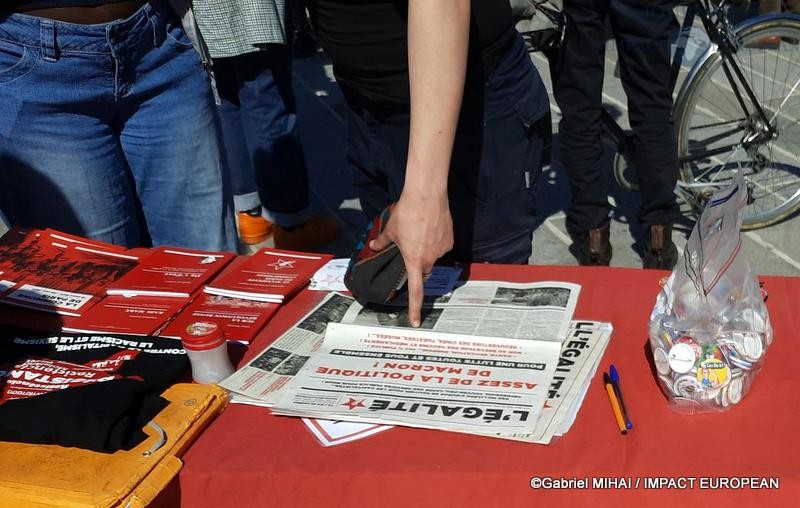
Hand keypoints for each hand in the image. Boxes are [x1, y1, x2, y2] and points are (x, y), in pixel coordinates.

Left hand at [370, 190, 452, 326]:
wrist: (426, 194)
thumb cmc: (406, 213)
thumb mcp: (390, 229)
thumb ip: (383, 241)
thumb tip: (374, 245)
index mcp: (413, 260)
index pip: (415, 290)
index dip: (415, 308)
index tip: (416, 322)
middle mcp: (429, 258)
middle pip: (423, 269)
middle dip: (417, 264)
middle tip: (410, 247)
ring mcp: (442, 249)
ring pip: (433, 256)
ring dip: (426, 249)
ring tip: (421, 229)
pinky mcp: (450, 239)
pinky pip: (442, 245)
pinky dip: (436, 240)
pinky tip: (431, 226)